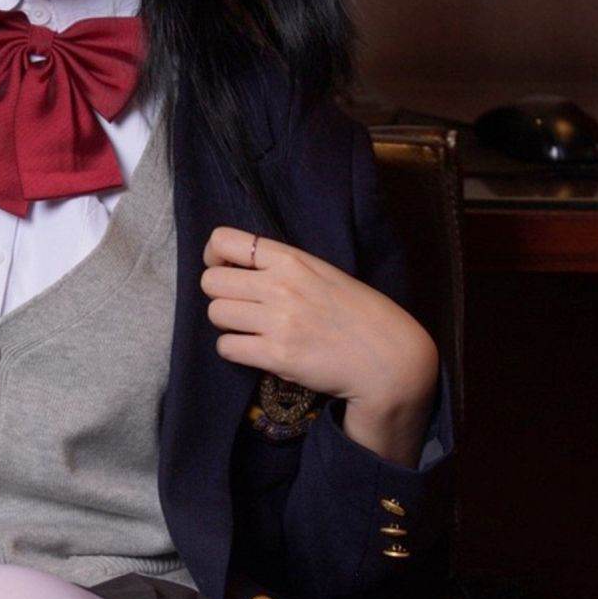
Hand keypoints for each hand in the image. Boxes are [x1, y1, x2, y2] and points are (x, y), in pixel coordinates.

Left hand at [200, 226, 439, 412]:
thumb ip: (283, 267)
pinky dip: (235, 350)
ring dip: (228, 324)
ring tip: (251, 330)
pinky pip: (226, 347)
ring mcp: (278, 321)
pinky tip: (255, 350)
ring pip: (215, 313)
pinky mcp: (277, 356)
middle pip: (210, 281)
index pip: (224, 240)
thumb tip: (239, 267)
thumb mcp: (323, 273)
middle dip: (221, 295)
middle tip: (241, 307)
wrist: (387, 358)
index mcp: (292, 259)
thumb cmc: (357, 314)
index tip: (225, 270)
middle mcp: (280, 286)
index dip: (214, 256)